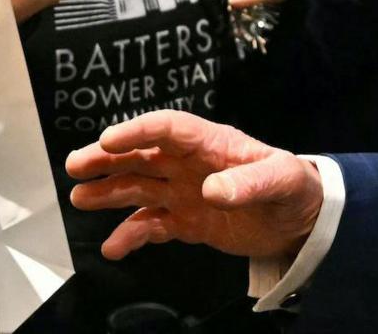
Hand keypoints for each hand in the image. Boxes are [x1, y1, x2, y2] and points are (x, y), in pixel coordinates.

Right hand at [66, 110, 323, 261]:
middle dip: (107, 159)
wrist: (302, 221)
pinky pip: (151, 226)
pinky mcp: (186, 222)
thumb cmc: (294, 188)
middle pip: (141, 156)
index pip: (168, 128)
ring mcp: (184, 194)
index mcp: (211, 143)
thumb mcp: (281, 179)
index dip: (138, 131)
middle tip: (75, 165)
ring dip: (108, 192)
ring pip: (138, 188)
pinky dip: (131, 236)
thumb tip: (213, 190)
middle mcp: (190, 165)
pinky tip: (112, 248)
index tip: (108, 140)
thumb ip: (249, 182)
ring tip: (79, 198)